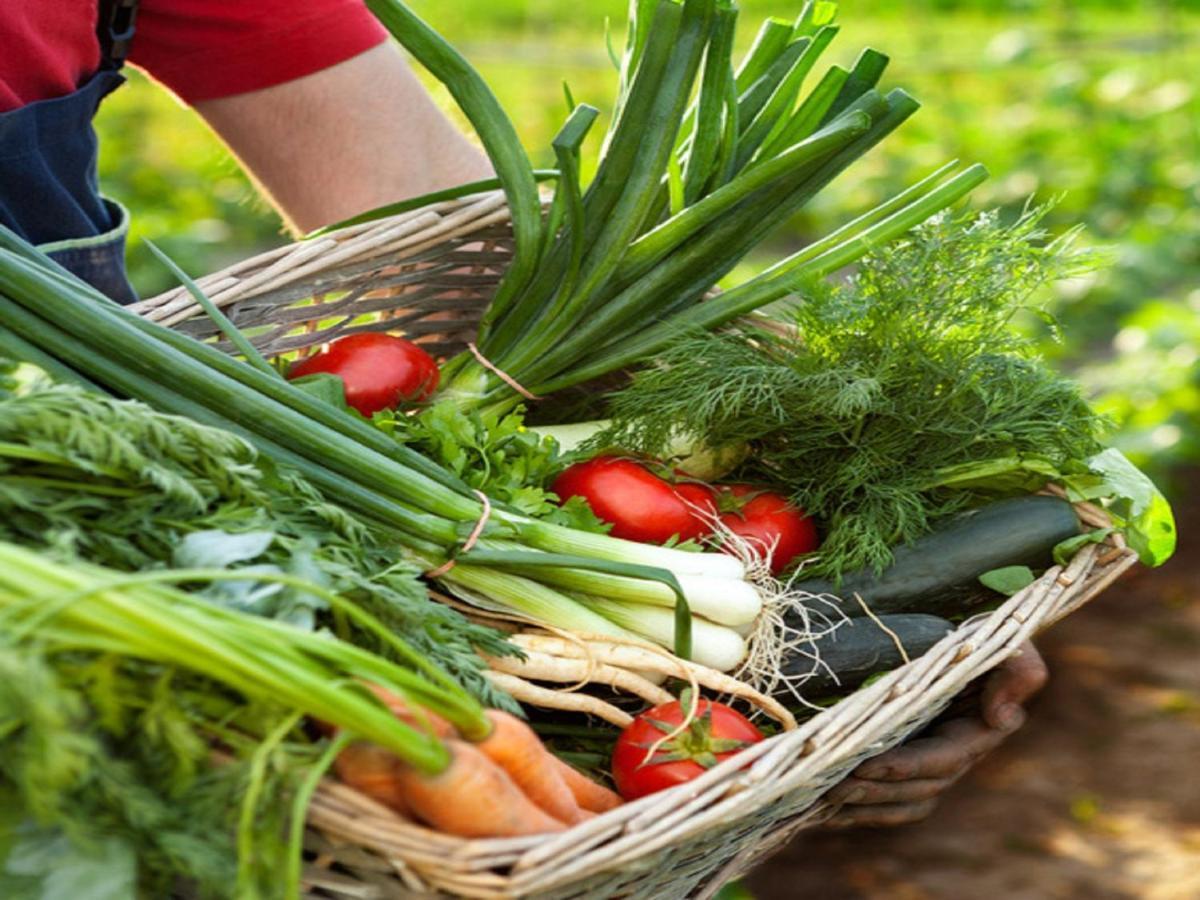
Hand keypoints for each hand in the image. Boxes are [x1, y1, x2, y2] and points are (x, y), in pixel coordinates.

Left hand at [823, 640, 1047, 827]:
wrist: (957, 641)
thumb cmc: (982, 640)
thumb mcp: (1007, 644)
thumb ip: (1018, 670)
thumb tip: (1000, 716)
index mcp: (974, 733)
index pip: (941, 760)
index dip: (905, 766)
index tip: (867, 765)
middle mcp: (954, 757)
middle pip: (917, 787)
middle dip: (876, 789)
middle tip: (833, 784)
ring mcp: (931, 766)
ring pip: (903, 801)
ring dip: (865, 805)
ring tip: (826, 796)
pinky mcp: (910, 769)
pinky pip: (891, 804)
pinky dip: (862, 812)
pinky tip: (829, 813)